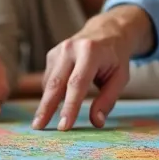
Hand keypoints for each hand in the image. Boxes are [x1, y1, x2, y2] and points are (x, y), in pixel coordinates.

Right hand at [33, 6, 153, 130]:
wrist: (106, 32)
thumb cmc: (114, 58)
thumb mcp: (120, 78)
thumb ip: (108, 100)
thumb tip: (96, 123)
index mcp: (90, 52)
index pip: (77, 84)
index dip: (69, 106)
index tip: (63, 126)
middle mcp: (71, 48)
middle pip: (56, 83)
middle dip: (46, 107)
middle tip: (39, 127)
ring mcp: (58, 50)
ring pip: (49, 82)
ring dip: (46, 103)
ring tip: (42, 122)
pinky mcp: (52, 54)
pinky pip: (49, 78)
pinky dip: (50, 93)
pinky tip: (54, 102)